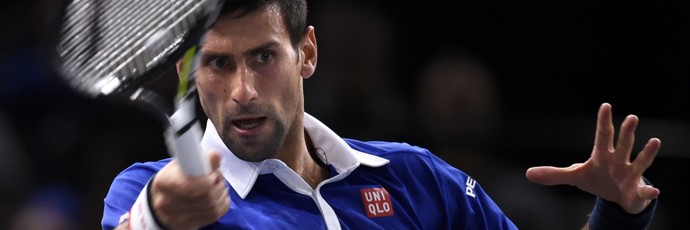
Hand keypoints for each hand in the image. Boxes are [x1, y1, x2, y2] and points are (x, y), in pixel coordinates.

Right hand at [151, 151, 229, 228]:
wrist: (160, 203)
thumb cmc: (173, 180)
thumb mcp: (180, 165)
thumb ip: (198, 159)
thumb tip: (216, 156)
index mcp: (164, 183)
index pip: (190, 186)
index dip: (207, 180)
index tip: (212, 174)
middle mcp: (167, 203)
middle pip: (205, 196)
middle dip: (218, 184)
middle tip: (216, 177)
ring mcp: (177, 218)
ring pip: (212, 206)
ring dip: (221, 193)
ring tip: (216, 186)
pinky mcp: (188, 225)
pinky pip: (215, 214)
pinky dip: (222, 203)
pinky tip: (218, 197)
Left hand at [525, 103, 660, 213]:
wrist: (617, 198)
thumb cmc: (597, 180)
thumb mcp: (575, 177)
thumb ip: (554, 174)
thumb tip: (528, 174)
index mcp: (602, 155)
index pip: (602, 135)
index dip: (603, 121)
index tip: (606, 105)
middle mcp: (619, 161)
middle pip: (623, 145)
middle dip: (626, 132)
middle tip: (631, 117)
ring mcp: (630, 175)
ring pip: (640, 162)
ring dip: (647, 153)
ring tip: (655, 141)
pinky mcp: (637, 191)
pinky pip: (644, 191)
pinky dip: (649, 191)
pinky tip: (654, 190)